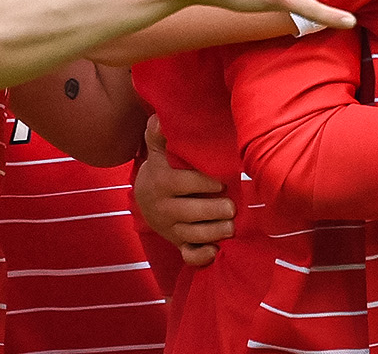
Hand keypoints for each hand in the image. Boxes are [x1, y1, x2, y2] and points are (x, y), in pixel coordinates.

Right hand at [133, 115, 233, 265]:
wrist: (144, 195)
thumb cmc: (162, 166)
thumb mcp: (157, 148)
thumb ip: (158, 132)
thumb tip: (161, 118)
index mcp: (160, 183)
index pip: (185, 184)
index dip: (205, 183)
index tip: (222, 182)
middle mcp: (163, 208)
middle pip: (190, 213)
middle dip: (214, 211)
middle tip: (233, 208)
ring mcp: (169, 229)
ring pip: (192, 236)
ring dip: (214, 233)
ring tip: (231, 227)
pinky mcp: (176, 243)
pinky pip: (187, 256)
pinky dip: (201, 257)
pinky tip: (216, 251)